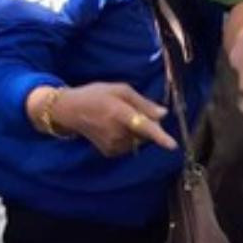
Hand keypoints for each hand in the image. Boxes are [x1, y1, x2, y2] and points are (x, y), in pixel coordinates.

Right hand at [42, 83, 174, 157]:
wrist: (70, 111)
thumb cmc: (97, 95)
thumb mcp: (120, 90)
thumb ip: (143, 103)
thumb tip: (163, 114)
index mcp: (119, 113)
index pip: (143, 126)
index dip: (159, 136)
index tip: (172, 146)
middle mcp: (117, 132)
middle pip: (145, 133)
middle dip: (147, 123)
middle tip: (131, 110)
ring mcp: (112, 144)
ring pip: (139, 140)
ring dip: (136, 131)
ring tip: (118, 118)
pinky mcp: (109, 152)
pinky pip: (129, 146)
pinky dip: (128, 138)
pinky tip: (114, 128)